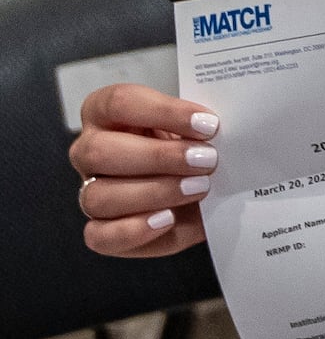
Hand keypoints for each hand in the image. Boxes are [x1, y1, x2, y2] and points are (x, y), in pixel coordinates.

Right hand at [68, 85, 219, 257]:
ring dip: (155, 192)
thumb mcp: (196, 128)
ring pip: (99, 196)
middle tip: (205, 160)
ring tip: (198, 188)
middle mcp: (89, 151)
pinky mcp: (100, 231)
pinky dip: (134, 230)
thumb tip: (220, 123)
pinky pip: (99, 236)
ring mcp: (89, 192)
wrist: (202, 190)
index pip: (119, 102)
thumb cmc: (192, 148)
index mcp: (105, 112)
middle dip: (159, 157)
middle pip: (99, 151)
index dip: (163, 112)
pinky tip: (168, 219)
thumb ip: (200, 122)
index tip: (207, 124)